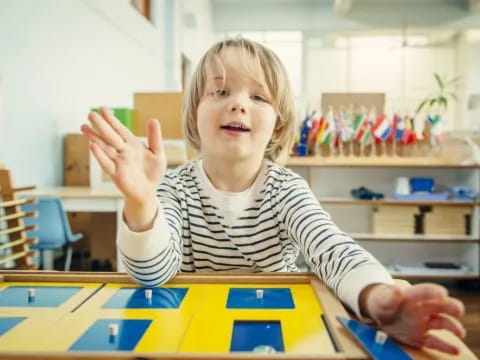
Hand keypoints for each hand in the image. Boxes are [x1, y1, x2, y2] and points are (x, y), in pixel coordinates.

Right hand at [81, 107, 166, 228]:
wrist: (148, 192)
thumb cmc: (152, 172)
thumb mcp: (157, 153)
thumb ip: (154, 137)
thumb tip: (153, 119)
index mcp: (132, 144)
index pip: (120, 129)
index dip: (112, 119)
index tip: (103, 109)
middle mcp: (123, 151)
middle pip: (110, 136)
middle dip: (101, 125)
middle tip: (90, 113)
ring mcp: (118, 162)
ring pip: (104, 147)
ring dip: (94, 138)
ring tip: (84, 127)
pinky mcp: (116, 174)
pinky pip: (106, 163)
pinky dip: (100, 155)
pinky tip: (92, 146)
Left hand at [360, 283, 465, 354]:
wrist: (378, 313)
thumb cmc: (382, 301)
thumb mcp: (382, 298)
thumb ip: (388, 296)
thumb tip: (396, 291)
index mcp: (412, 296)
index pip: (424, 291)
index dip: (432, 292)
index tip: (442, 293)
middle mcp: (422, 308)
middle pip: (440, 305)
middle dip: (450, 306)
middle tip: (457, 309)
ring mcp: (423, 322)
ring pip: (442, 323)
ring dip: (452, 327)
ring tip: (460, 332)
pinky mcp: (420, 336)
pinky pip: (434, 342)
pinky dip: (445, 346)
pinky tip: (455, 350)